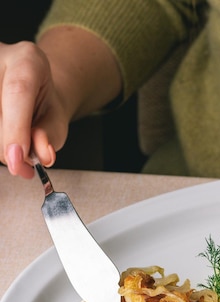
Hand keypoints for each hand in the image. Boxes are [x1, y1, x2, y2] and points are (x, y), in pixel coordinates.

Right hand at [0, 28, 121, 179]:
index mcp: (27, 59)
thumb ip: (49, 137)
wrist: (31, 92)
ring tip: (16, 153)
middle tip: (22, 165)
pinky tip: (5, 143)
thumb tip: (43, 155)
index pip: (18, 91)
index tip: (17, 158)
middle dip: (7, 144)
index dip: (15, 128)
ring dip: (0, 144)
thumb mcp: (56, 121)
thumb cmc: (43, 106)